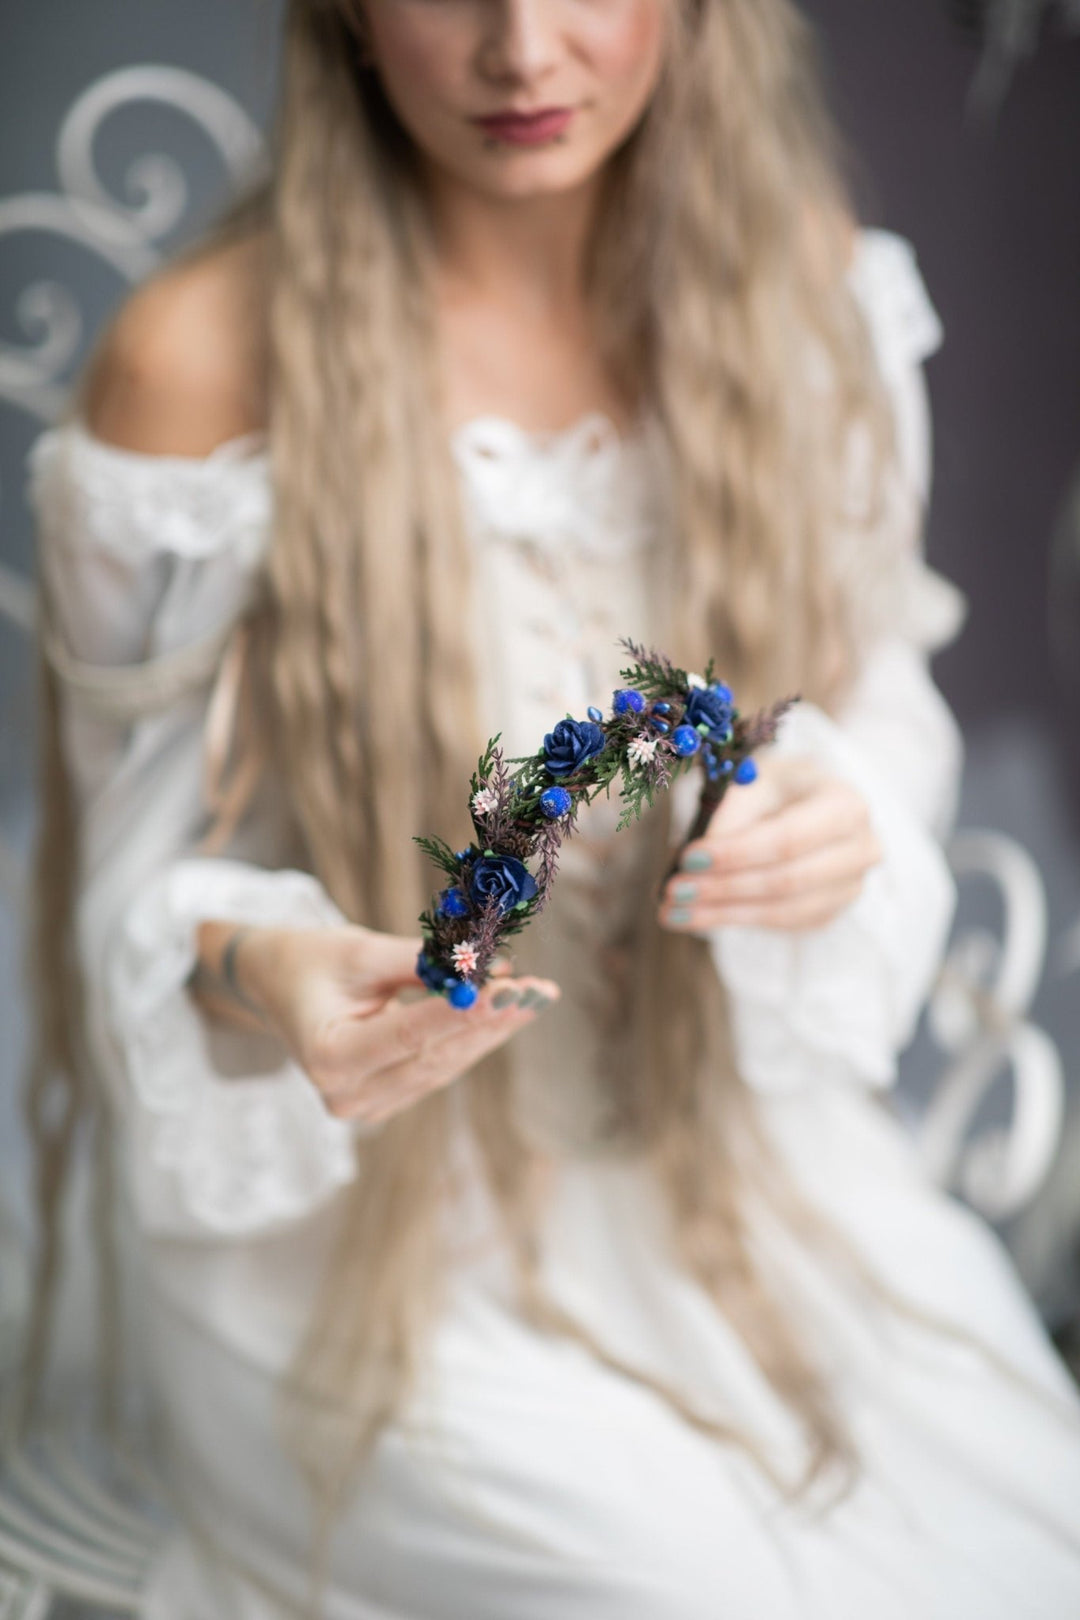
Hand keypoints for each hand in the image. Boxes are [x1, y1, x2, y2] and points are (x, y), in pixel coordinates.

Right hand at [196, 921, 558, 1125]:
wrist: (279, 985)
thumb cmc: (311, 961)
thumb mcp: (359, 951)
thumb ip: (421, 963)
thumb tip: (489, 965)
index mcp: (326, 1057)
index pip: (407, 1035)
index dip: (460, 1012)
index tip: (508, 988)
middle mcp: (346, 1095)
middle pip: (434, 1057)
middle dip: (491, 1020)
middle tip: (540, 990)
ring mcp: (368, 1106)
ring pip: (444, 1066)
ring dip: (493, 1030)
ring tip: (537, 994)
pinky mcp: (388, 1099)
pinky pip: (439, 1068)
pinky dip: (474, 1037)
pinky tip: (509, 1010)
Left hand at [658, 755, 882, 933]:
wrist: (806, 802)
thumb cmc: (777, 786)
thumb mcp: (754, 779)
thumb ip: (730, 813)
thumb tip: (697, 861)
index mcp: (846, 805)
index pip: (788, 838)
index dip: (736, 853)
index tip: (688, 858)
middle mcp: (860, 850)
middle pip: (786, 880)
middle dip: (723, 888)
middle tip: (673, 891)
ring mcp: (849, 887)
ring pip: (782, 911)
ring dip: (722, 914)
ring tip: (673, 911)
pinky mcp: (828, 912)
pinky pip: (780, 926)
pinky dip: (733, 922)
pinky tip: (695, 917)